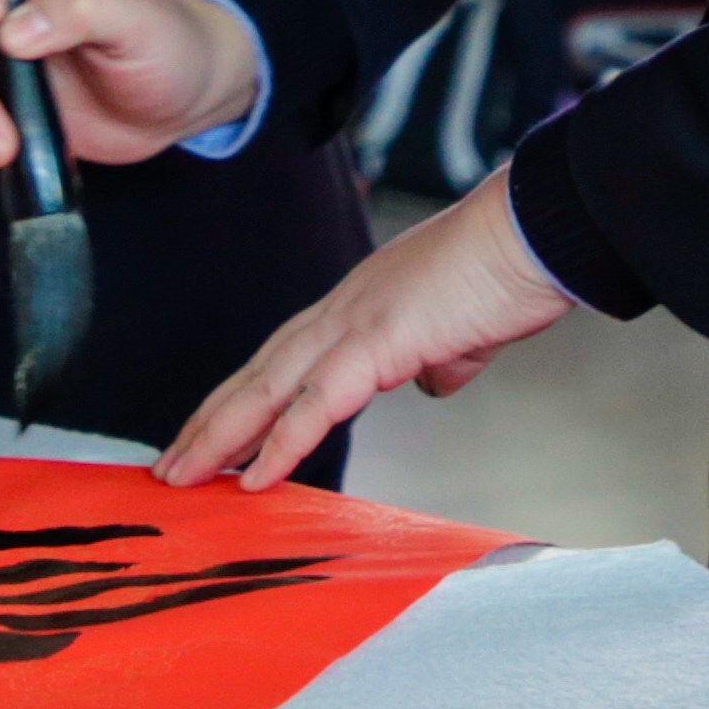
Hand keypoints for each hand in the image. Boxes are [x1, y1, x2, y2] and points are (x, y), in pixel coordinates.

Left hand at [161, 171, 576, 489]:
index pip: (285, 360)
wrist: (539, 231)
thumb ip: (440, 358)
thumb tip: (431, 382)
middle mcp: (343, 310)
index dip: (245, 399)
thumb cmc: (513, 270)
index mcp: (361, 307)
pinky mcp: (379, 341)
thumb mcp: (466, 330)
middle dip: (210, 422)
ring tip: (182, 476)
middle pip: (258, 373)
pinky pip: (317, 403)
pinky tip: (253, 476)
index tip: (214, 436)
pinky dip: (281, 441)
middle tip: (169, 466)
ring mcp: (355, 322)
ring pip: (268, 387)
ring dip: (220, 435)